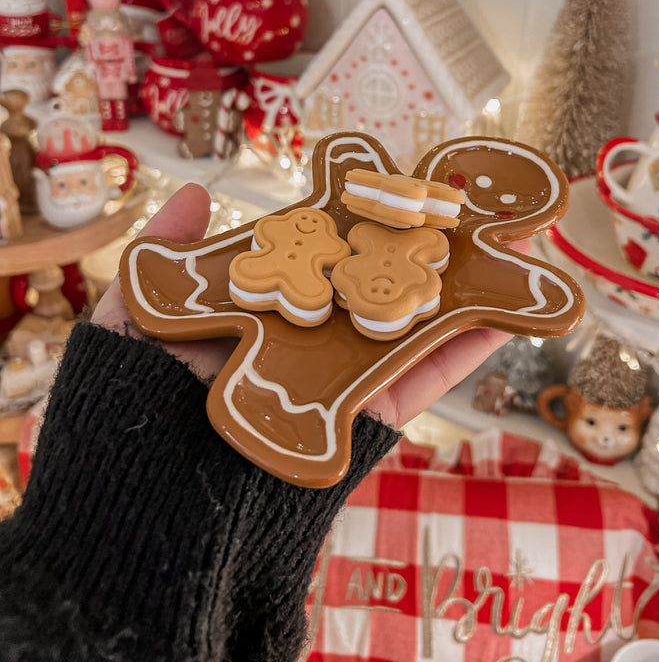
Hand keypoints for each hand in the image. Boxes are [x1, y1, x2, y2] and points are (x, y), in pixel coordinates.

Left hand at [94, 182, 509, 428]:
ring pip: (415, 322)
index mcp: (263, 304)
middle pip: (380, 279)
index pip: (322, 247)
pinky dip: (470, 348)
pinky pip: (425, 379)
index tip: (395, 175)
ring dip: (465, 286)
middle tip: (472, 199)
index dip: (360, 211)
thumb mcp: (137, 313)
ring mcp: (343, 373)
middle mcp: (311, 335)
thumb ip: (169, 254)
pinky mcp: (368, 419)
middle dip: (425, 242)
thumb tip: (195, 189)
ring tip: (514, 243)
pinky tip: (510, 310)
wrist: (148, 496)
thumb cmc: (130, 400)